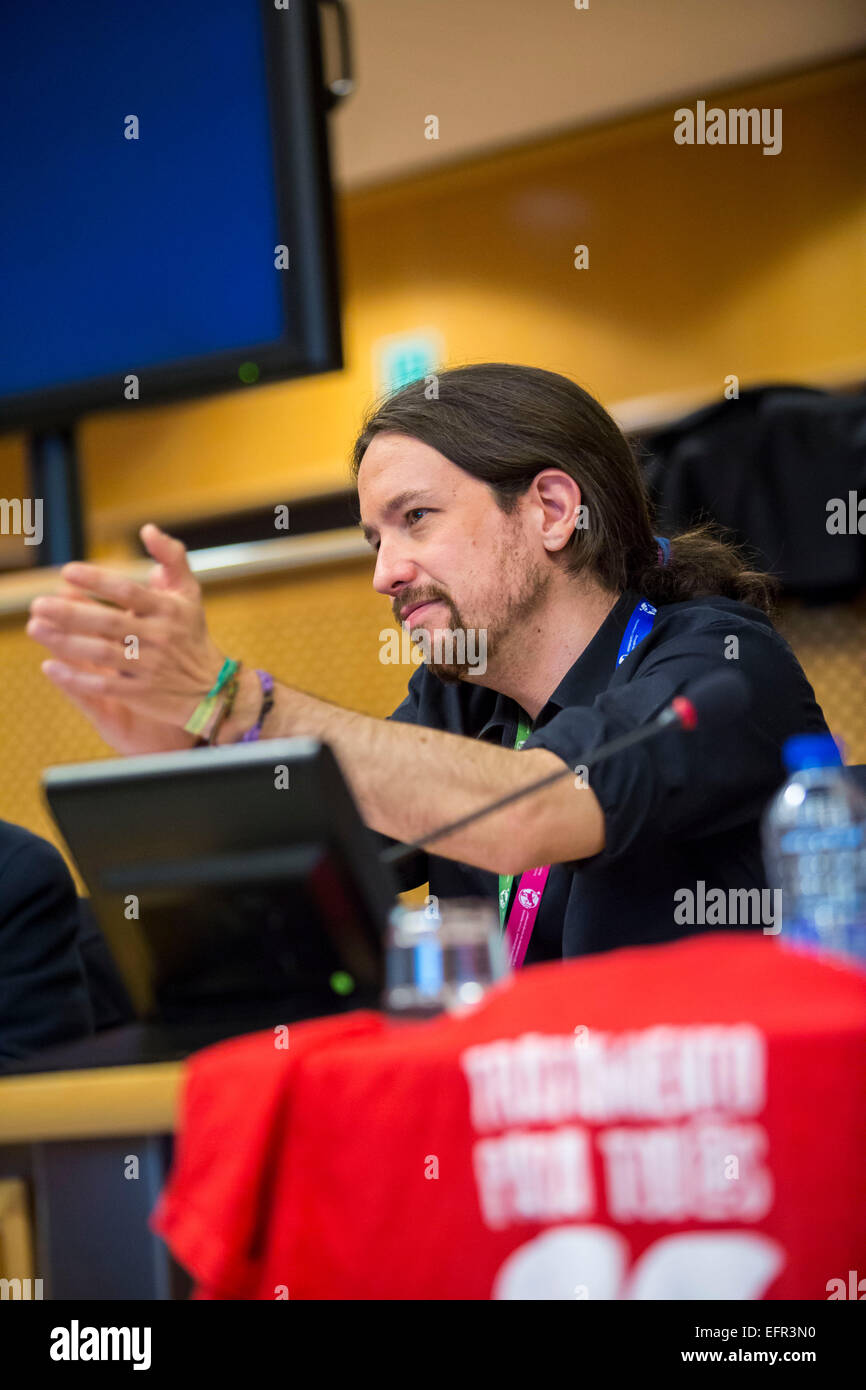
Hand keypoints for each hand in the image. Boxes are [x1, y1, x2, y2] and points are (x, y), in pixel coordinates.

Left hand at [27, 524, 226, 744]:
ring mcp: (150, 667)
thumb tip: (148, 529)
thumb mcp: (189, 593)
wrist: (214, 688)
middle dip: (70, 613)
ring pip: (102, 653)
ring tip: (36, 628)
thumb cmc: (192, 635)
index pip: (128, 592)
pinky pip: (105, 685)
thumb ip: (172, 558)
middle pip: (108, 623)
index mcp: (167, 610)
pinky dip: (76, 677)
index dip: (97, 581)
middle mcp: (159, 637)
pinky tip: (51, 667)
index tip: (67, 572)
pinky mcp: (142, 693)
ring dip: (66, 641)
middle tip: (38, 604)